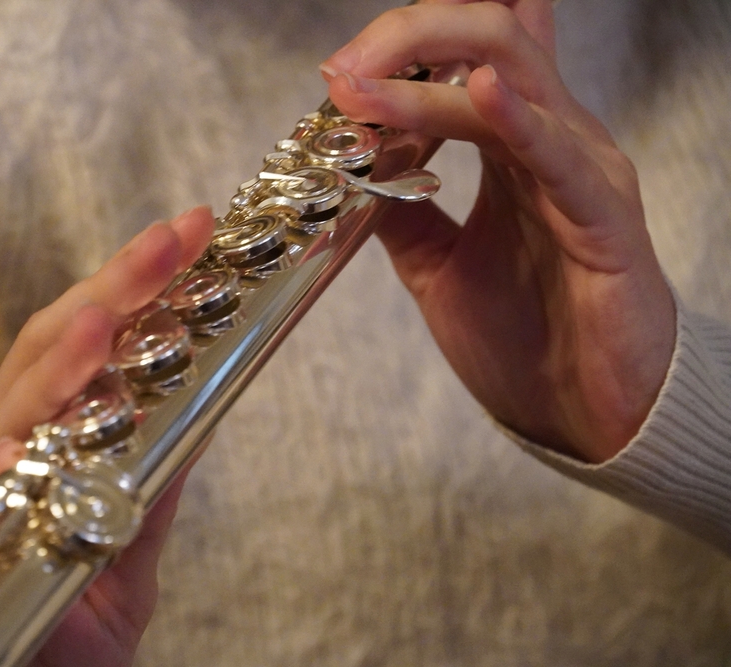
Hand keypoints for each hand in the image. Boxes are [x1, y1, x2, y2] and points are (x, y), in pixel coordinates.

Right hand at [0, 206, 214, 666]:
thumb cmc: (64, 625)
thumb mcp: (124, 547)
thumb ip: (151, 485)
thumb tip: (197, 411)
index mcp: (32, 442)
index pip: (77, 344)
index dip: (130, 286)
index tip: (190, 233)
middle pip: (42, 356)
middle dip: (109, 293)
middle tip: (170, 241)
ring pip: (2, 421)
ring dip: (55, 372)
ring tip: (104, 322)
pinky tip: (22, 449)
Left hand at [320, 0, 674, 462]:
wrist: (581, 412)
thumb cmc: (524, 335)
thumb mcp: (436, 264)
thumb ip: (401, 211)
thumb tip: (350, 170)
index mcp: (513, 143)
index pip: (466, 54)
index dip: (402, 44)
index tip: (336, 72)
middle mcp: (551, 137)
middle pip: (486, 39)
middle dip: (406, 37)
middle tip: (341, 69)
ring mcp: (581, 169)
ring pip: (511, 80)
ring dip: (424, 77)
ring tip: (361, 82)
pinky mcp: (605, 215)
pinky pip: (558, 154)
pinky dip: (515, 118)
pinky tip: (478, 90)